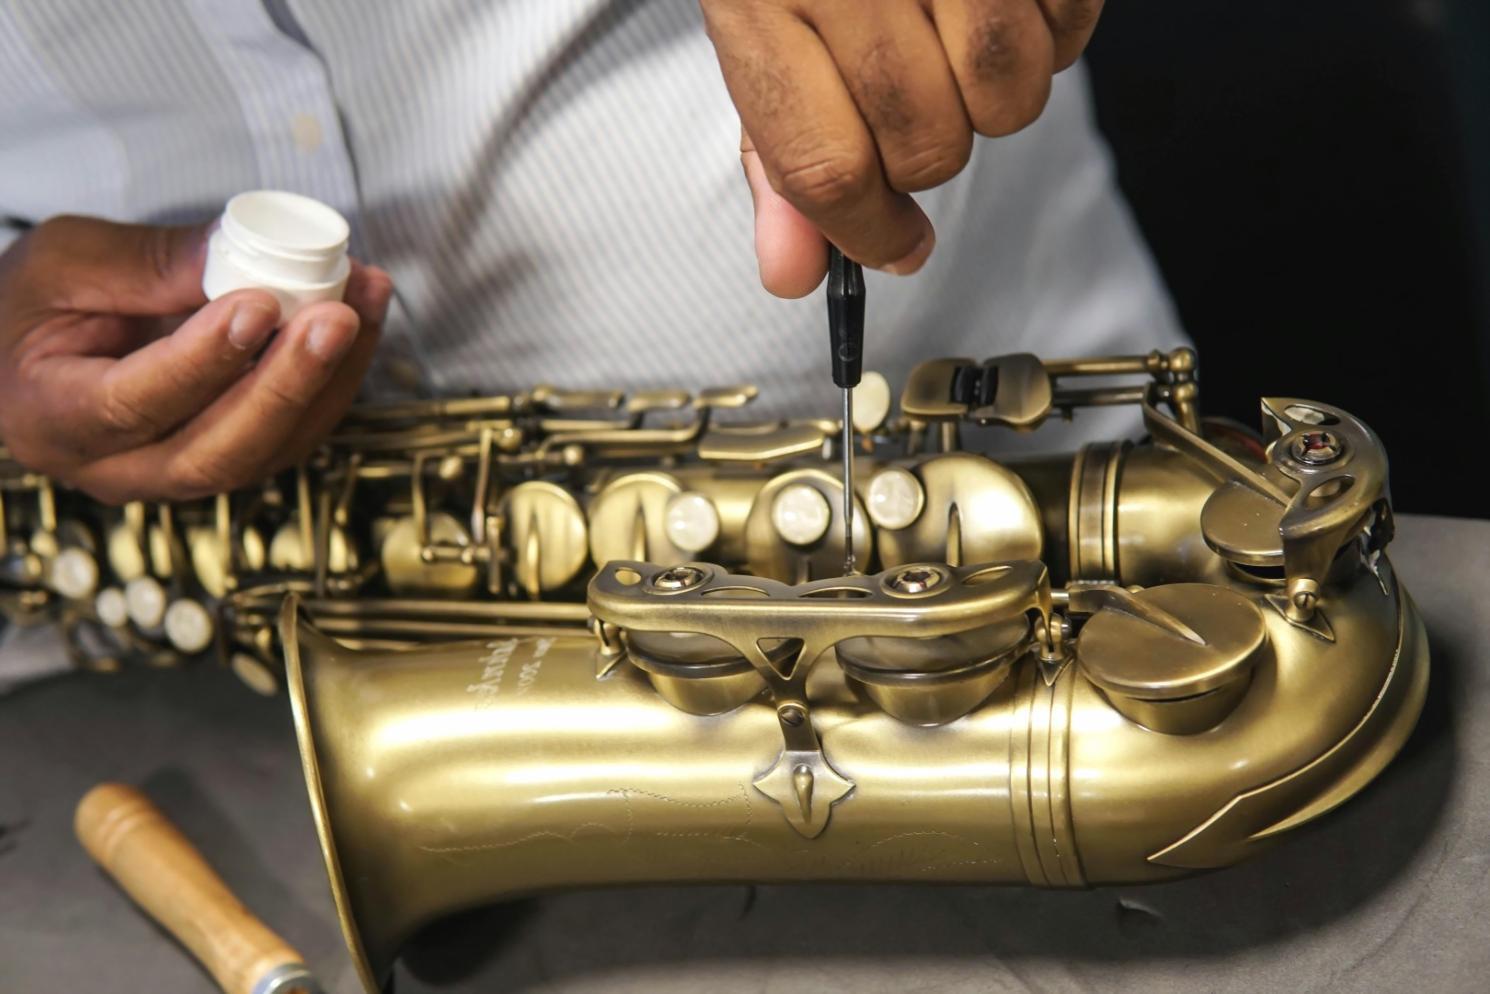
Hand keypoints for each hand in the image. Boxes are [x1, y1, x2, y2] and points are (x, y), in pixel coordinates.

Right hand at [0, 215, 391, 502]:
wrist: (26, 353)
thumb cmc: (29, 307)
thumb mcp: (64, 263)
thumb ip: (147, 263)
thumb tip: (242, 249)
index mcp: (53, 419)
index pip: (133, 403)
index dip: (203, 360)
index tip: (257, 305)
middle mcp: (119, 467)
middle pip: (217, 451)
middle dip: (288, 383)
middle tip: (336, 316)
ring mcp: (179, 473)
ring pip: (268, 449)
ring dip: (330, 376)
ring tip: (363, 298)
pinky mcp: (229, 457)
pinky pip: (292, 433)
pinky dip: (336, 375)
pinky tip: (362, 314)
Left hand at [702, 0, 1102, 296]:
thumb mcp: (764, 26)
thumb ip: (781, 150)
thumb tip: (792, 273)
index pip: (825, 168)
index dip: (867, 233)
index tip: (895, 247)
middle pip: (926, 143)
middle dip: (928, 159)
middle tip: (916, 108)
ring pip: (1009, 98)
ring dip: (994, 102)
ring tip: (960, 49)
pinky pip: (1070, 30)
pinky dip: (1051, 38)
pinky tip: (1008, 0)